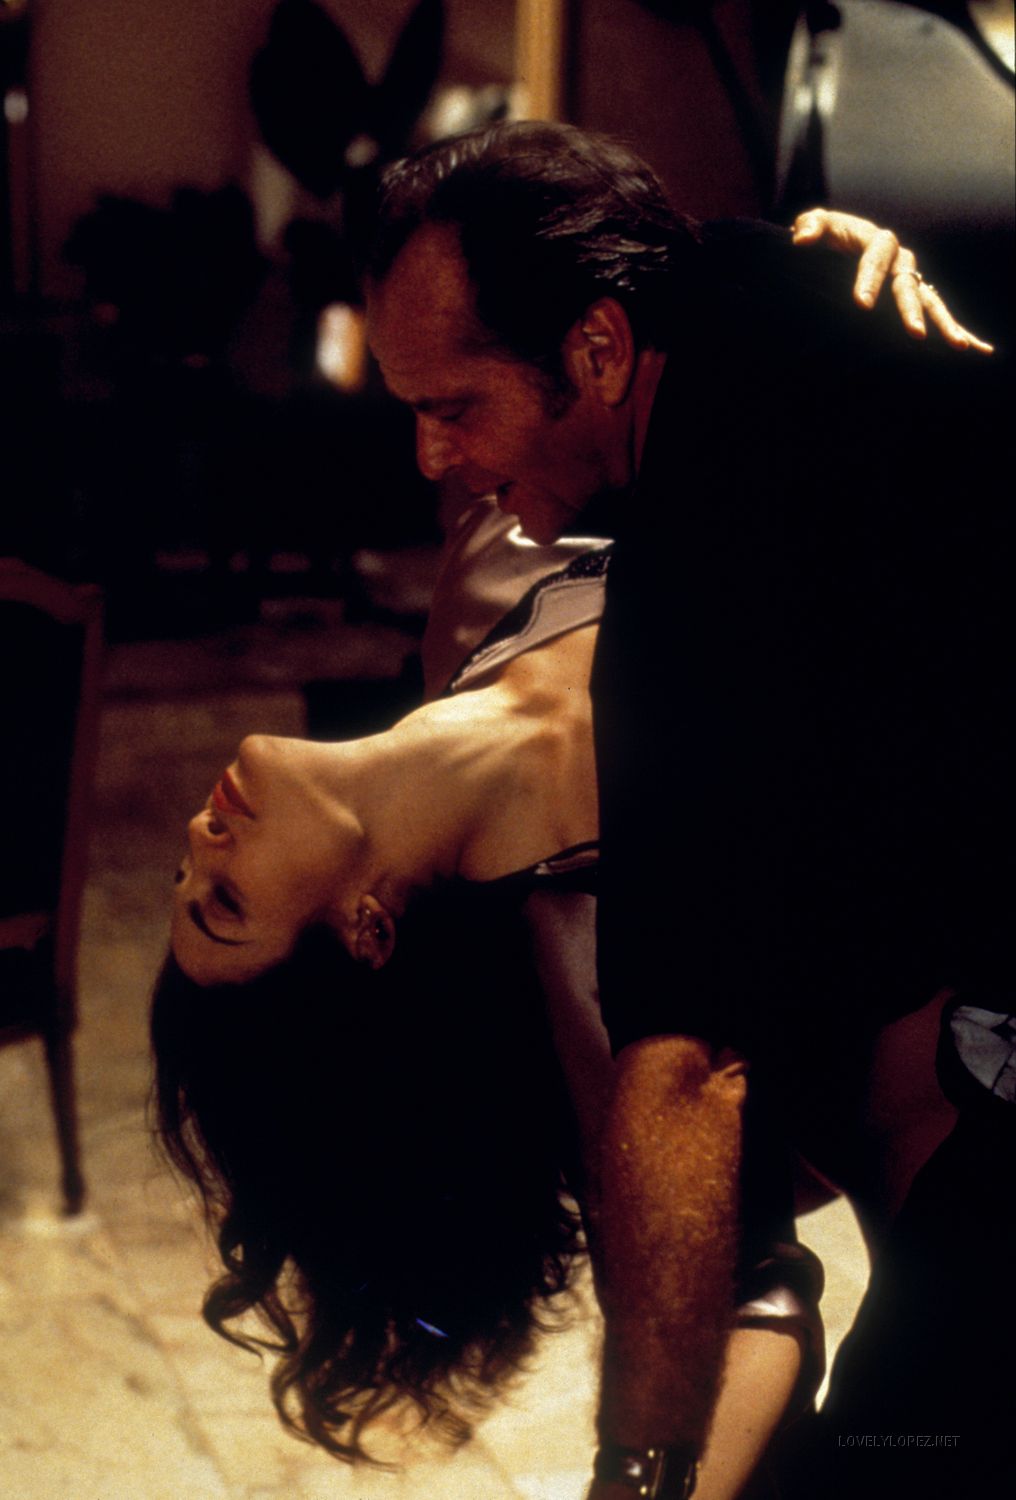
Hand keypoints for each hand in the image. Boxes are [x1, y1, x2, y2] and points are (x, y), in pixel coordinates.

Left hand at [790, 207, 992, 352]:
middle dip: (911, 310)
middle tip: (915, 334)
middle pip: (907, 284)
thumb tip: (802, 240)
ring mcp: (908, 279)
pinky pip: (933, 311)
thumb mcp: (814, 226)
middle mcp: (899, 260)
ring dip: (944, 323)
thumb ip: (810, 227)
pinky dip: (951, 327)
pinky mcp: (911, 296)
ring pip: (928, 300)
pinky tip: (970, 347)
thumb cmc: (824, 236)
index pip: (876, 258)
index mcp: (876, 241)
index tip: (862, 305)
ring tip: (958, 345)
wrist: (834, 248)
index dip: (870, 280)